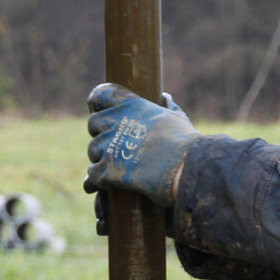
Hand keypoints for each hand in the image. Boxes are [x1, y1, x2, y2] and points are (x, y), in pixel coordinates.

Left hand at [85, 84, 197, 208]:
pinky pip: (92, 174)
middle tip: (116, 146)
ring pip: (93, 150)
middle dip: (101, 134)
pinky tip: (109, 184)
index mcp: (132, 106)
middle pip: (93, 124)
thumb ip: (167, 107)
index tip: (101, 112)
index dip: (97, 104)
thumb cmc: (186, 144)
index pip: (100, 95)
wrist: (187, 169)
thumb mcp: (178, 118)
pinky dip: (98, 180)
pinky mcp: (107, 170)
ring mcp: (109, 146)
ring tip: (119, 166)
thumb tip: (165, 98)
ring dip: (102, 158)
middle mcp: (117, 122)